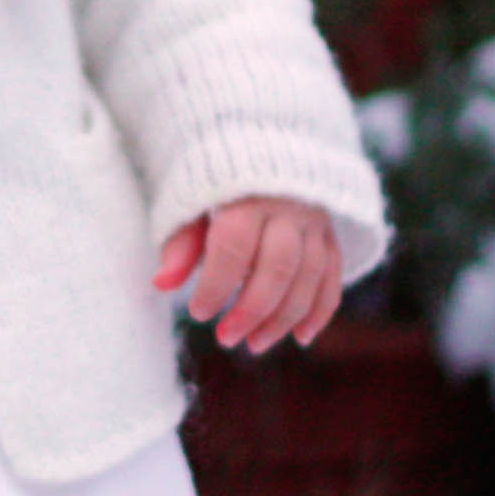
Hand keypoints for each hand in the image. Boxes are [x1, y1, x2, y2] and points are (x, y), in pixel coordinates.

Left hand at [155, 197, 343, 353]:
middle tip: (226, 338)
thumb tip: (161, 284)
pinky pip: (332, 276)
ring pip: (309, 277)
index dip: (217, 286)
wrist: (262, 151)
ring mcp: (314, 221)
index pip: (235, 247)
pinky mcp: (330, 233)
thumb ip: (181, 245)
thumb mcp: (192, 207)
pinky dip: (320, 310)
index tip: (199, 313)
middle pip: (278, 267)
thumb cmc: (216, 187)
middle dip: (253, 310)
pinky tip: (301, 337)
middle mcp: (287, 207)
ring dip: (284, 319)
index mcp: (246, 197)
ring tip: (255, 344)